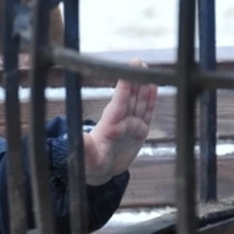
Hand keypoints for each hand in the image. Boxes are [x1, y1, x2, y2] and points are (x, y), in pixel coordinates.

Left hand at [83, 58, 157, 184]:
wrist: (101, 171)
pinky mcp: (140, 131)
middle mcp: (121, 121)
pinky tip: (153, 86)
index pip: (118, 104)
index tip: (126, 72)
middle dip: (134, 80)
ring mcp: (131, 124)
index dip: (123, 88)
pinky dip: (151, 100)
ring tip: (145, 68)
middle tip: (137, 62)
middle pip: (130, 98)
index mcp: (109, 125)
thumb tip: (79, 138)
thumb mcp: (88, 159)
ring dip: (143, 85)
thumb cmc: (92, 165)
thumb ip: (85, 148)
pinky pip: (147, 113)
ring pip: (139, 102)